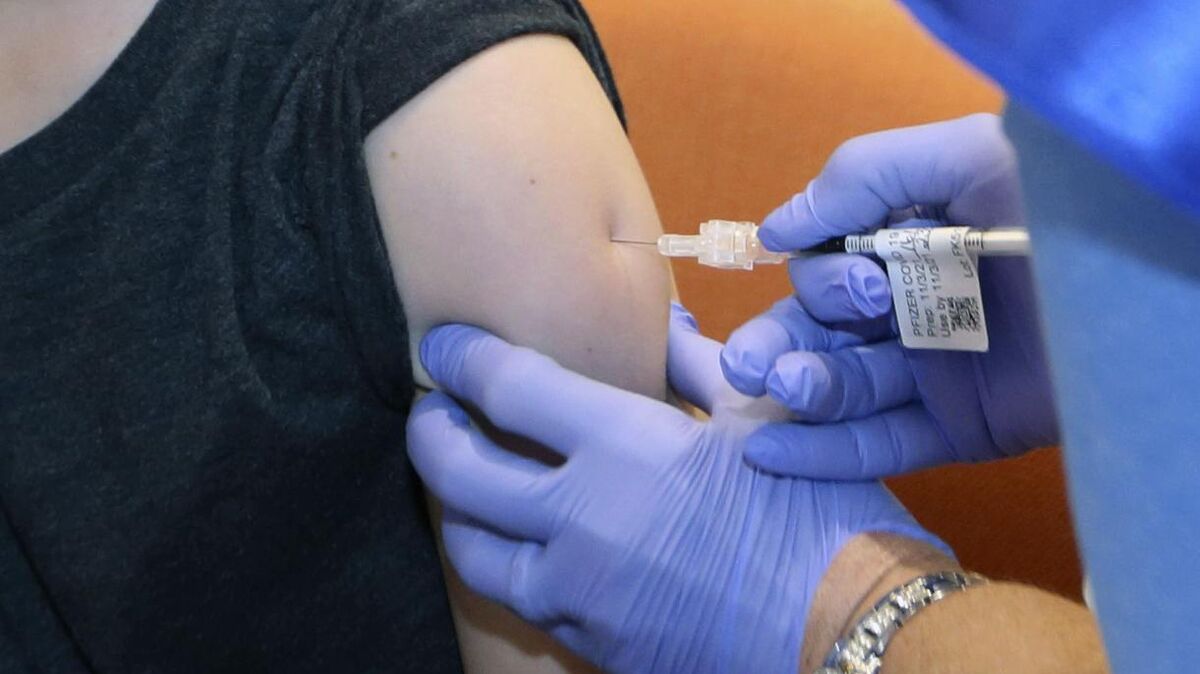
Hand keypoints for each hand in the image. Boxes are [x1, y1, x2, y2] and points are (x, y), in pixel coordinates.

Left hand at [407, 304, 941, 673]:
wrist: (846, 633)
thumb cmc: (817, 516)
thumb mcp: (762, 421)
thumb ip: (698, 366)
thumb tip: (664, 321)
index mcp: (623, 447)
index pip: (508, 388)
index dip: (462, 360)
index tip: (442, 349)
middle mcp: (581, 521)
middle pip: (460, 472)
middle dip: (431, 434)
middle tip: (429, 414)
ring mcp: (579, 593)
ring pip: (472, 552)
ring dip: (455, 511)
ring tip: (463, 488)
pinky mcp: (592, 643)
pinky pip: (522, 601)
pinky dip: (506, 565)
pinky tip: (523, 547)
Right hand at [721, 114, 1057, 478]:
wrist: (1141, 293)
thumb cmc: (1057, 205)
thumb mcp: (962, 158)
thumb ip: (863, 175)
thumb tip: (779, 227)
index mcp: (908, 242)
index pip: (827, 264)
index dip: (823, 275)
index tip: (861, 281)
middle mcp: (914, 306)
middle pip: (819, 330)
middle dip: (779, 341)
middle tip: (750, 362)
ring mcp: (935, 371)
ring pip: (843, 387)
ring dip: (799, 388)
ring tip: (776, 386)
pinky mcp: (961, 428)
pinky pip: (881, 443)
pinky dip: (824, 453)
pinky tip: (767, 455)